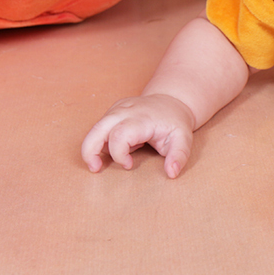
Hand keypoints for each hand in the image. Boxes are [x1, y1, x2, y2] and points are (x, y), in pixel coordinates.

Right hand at [81, 94, 195, 177]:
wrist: (171, 101)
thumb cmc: (175, 122)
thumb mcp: (183, 139)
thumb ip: (179, 156)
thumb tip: (172, 173)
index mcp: (141, 118)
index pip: (119, 135)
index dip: (119, 155)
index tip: (130, 165)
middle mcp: (125, 111)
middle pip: (97, 129)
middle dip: (90, 151)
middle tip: (96, 168)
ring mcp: (116, 109)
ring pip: (94, 128)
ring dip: (93, 148)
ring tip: (101, 163)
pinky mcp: (112, 112)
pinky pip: (99, 128)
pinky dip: (100, 142)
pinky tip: (116, 148)